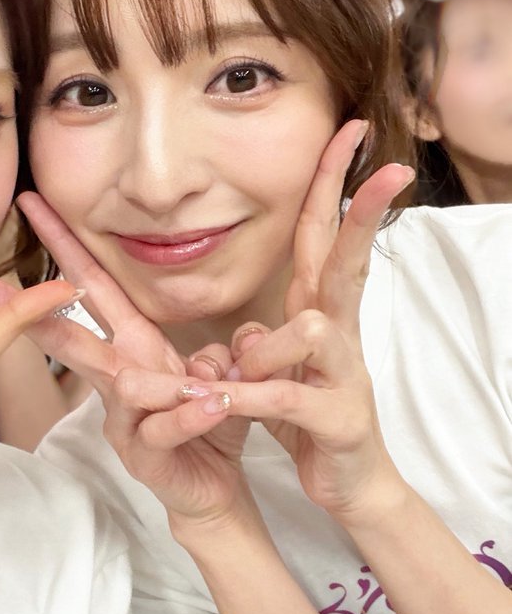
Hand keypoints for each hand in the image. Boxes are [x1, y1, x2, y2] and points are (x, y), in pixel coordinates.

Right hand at [0, 195, 256, 537]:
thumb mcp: (223, 373)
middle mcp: (118, 378)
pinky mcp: (143, 457)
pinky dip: (190, 416)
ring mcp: (124, 419)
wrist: (213, 492)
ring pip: (122, 386)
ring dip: (161, 382)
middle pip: (65, 336)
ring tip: (204, 383)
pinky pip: (164, 429)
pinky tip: (217, 406)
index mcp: (133, 346)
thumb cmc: (210, 423)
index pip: (91, 285)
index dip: (63, 243)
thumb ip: (219, 350)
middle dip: (21, 308)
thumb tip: (213, 352)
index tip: (30, 200)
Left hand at [148, 121, 414, 521]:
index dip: (334, 185)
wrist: (346, 481)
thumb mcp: (276, 369)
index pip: (325, 237)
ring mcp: (342, 375)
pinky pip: (284, 398)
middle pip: (350, 261)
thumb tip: (251, 330)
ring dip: (262, 352)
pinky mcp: (332, 418)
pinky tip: (221, 400)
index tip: (349, 132)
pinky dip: (248, 398)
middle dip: (364, 213)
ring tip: (234, 382)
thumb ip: (261, 339)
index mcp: (320, 313)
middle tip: (392, 169)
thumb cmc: (306, 416)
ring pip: (308, 332)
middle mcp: (337, 334)